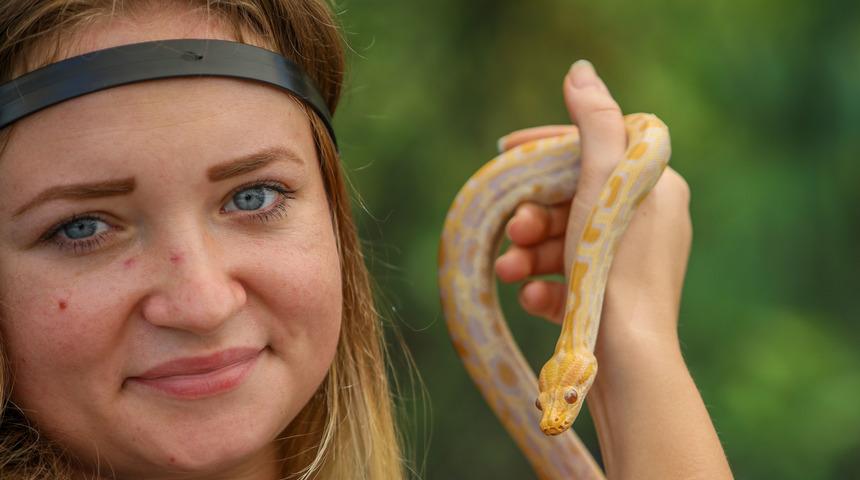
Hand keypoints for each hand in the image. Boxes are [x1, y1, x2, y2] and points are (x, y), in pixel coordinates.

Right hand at [494, 60, 692, 355]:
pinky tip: (532, 300)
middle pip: (573, 198)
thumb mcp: (601, 183)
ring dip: (530, 253)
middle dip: (532, 213)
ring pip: (565, 240)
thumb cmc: (616, 267)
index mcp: (655, 185)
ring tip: (507, 271)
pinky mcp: (612, 297)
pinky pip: (569, 278)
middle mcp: (647, 219)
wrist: (629, 364)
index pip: (595, 146)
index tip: (504, 151)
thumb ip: (593, 123)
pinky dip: (546, 285)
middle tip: (511, 230)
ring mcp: (629, 261)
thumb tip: (580, 72)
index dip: (546, 146)